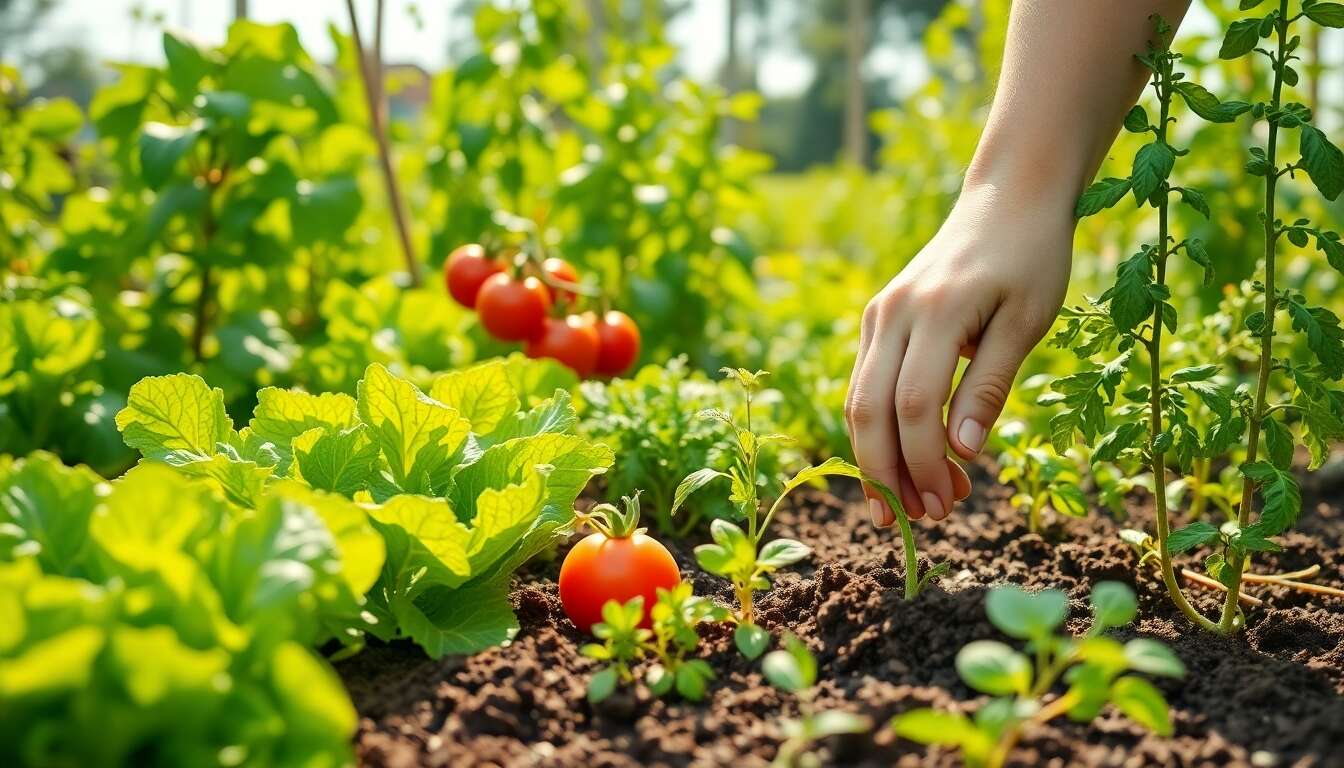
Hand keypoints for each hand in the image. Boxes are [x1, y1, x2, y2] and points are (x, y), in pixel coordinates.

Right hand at [846, 183, 1073, 525]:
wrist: (1007, 199)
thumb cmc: (1032, 258)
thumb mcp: (1027, 322)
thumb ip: (988, 385)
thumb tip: (962, 453)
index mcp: (934, 311)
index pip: (912, 405)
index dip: (923, 462)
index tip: (948, 504)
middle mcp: (892, 313)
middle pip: (868, 409)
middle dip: (887, 473)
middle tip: (919, 520)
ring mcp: (878, 316)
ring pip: (858, 401)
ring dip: (880, 458)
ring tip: (914, 504)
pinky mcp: (878, 320)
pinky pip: (867, 384)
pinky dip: (881, 430)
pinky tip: (909, 461)